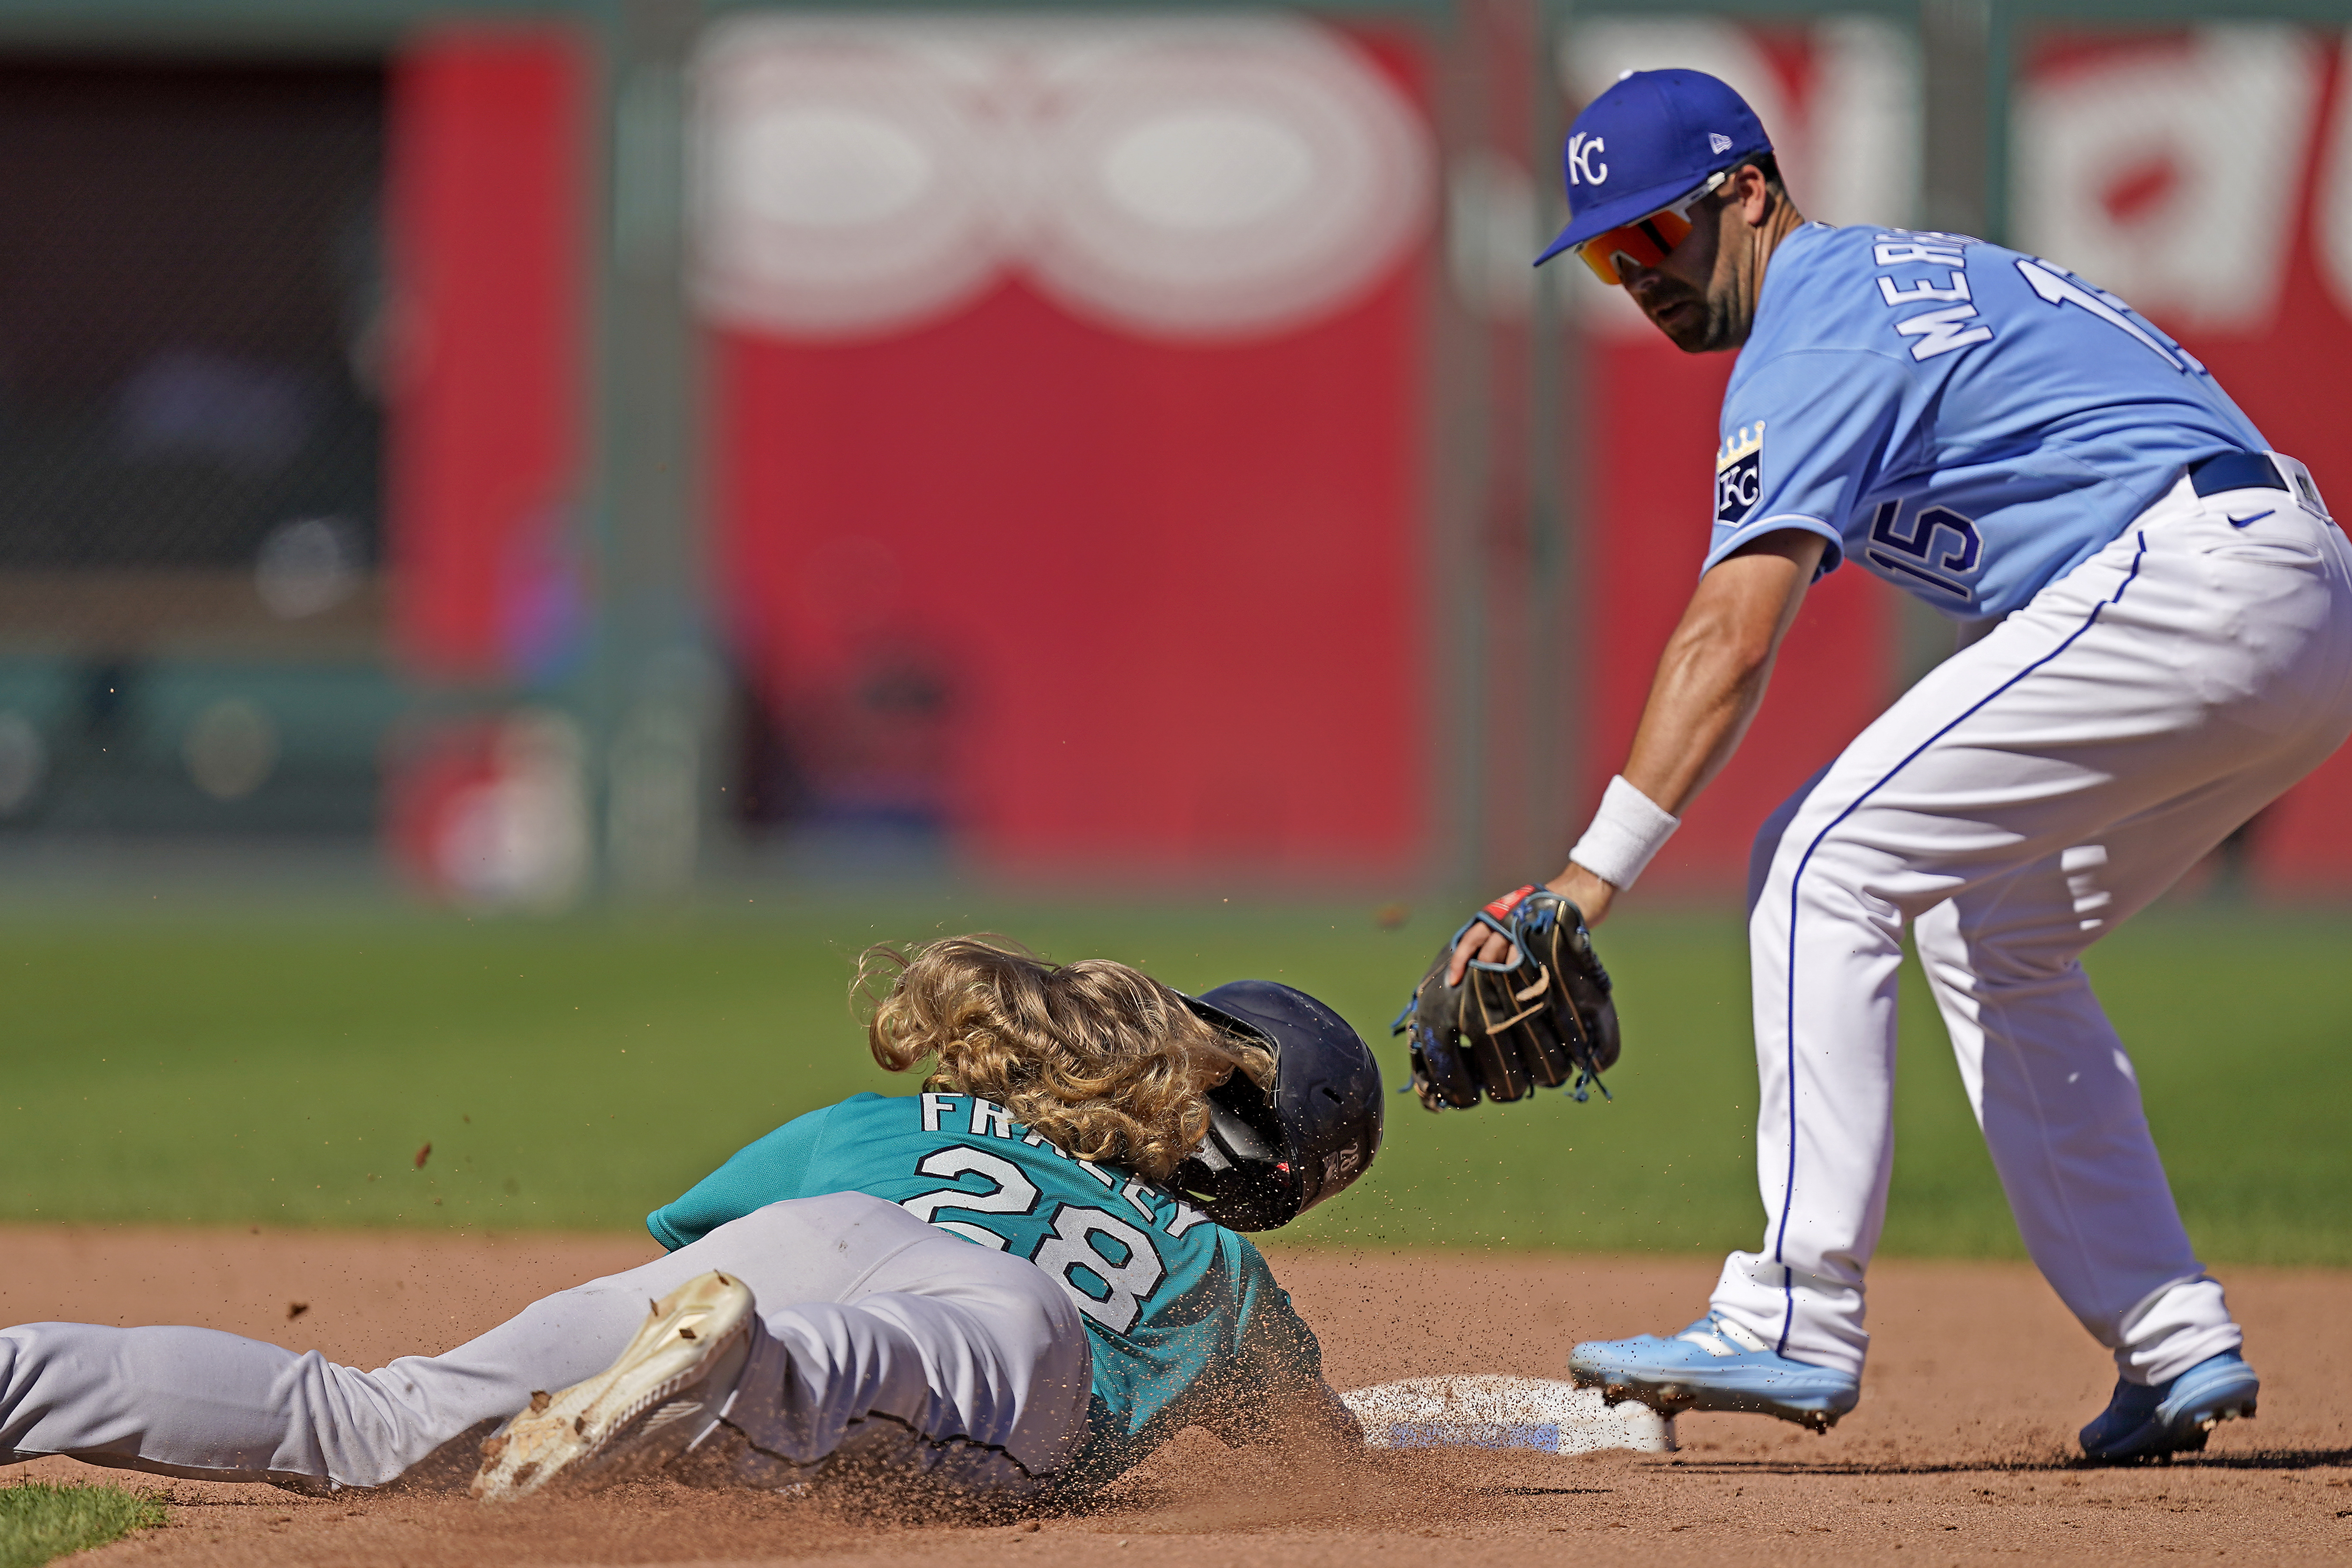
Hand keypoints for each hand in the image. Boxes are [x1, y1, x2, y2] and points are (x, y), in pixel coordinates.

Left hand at [1445, 865, 1616, 985]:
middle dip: (1484, 975)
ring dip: (1505, 977)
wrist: (1574, 894)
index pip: (1469, 940)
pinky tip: (1526, 984)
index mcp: (1494, 916)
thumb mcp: (1513, 916)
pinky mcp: (1541, 937)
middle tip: (1484, 993)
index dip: (1459, 961)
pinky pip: (1529, 960)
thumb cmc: (1540, 909)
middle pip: (1487, 954)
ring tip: (1506, 993)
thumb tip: (1482, 965)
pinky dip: (1525, 974)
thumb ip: (1498, 936)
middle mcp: (1505, 921)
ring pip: (1507, 960)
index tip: (1452, 981)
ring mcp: (1524, 929)